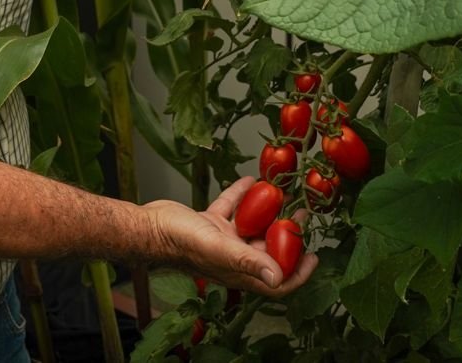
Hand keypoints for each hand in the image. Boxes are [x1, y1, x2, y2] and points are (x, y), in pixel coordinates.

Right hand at [141, 177, 318, 296]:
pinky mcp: (208, 223)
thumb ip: (248, 261)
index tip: (315, 257)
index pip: (276, 281)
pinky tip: (250, 180)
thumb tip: (279, 279)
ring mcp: (220, 240)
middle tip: (303, 216)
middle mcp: (232, 257)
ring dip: (268, 212)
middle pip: (268, 250)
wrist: (147, 226)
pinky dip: (241, 196)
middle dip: (287, 235)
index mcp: (237, 271)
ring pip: (251, 227)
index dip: (298, 273)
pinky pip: (231, 209)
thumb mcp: (218, 248)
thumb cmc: (178, 240)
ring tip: (284, 194)